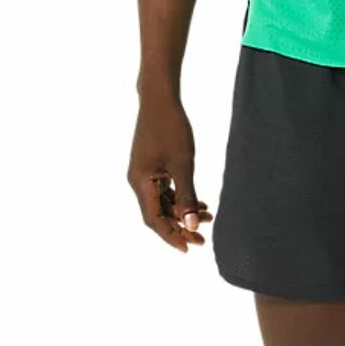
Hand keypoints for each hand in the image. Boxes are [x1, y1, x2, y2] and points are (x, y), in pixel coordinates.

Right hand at [127, 94, 212, 251]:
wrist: (160, 97)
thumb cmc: (171, 128)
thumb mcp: (183, 163)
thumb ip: (187, 195)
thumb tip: (193, 225)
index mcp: (140, 183)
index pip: (155, 220)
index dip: (172, 236)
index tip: (190, 248)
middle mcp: (137, 181)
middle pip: (157, 213)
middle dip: (179, 226)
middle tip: (202, 238)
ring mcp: (143, 172)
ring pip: (162, 201)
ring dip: (181, 210)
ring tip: (207, 215)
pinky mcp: (149, 164)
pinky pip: (163, 188)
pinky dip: (179, 196)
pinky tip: (198, 199)